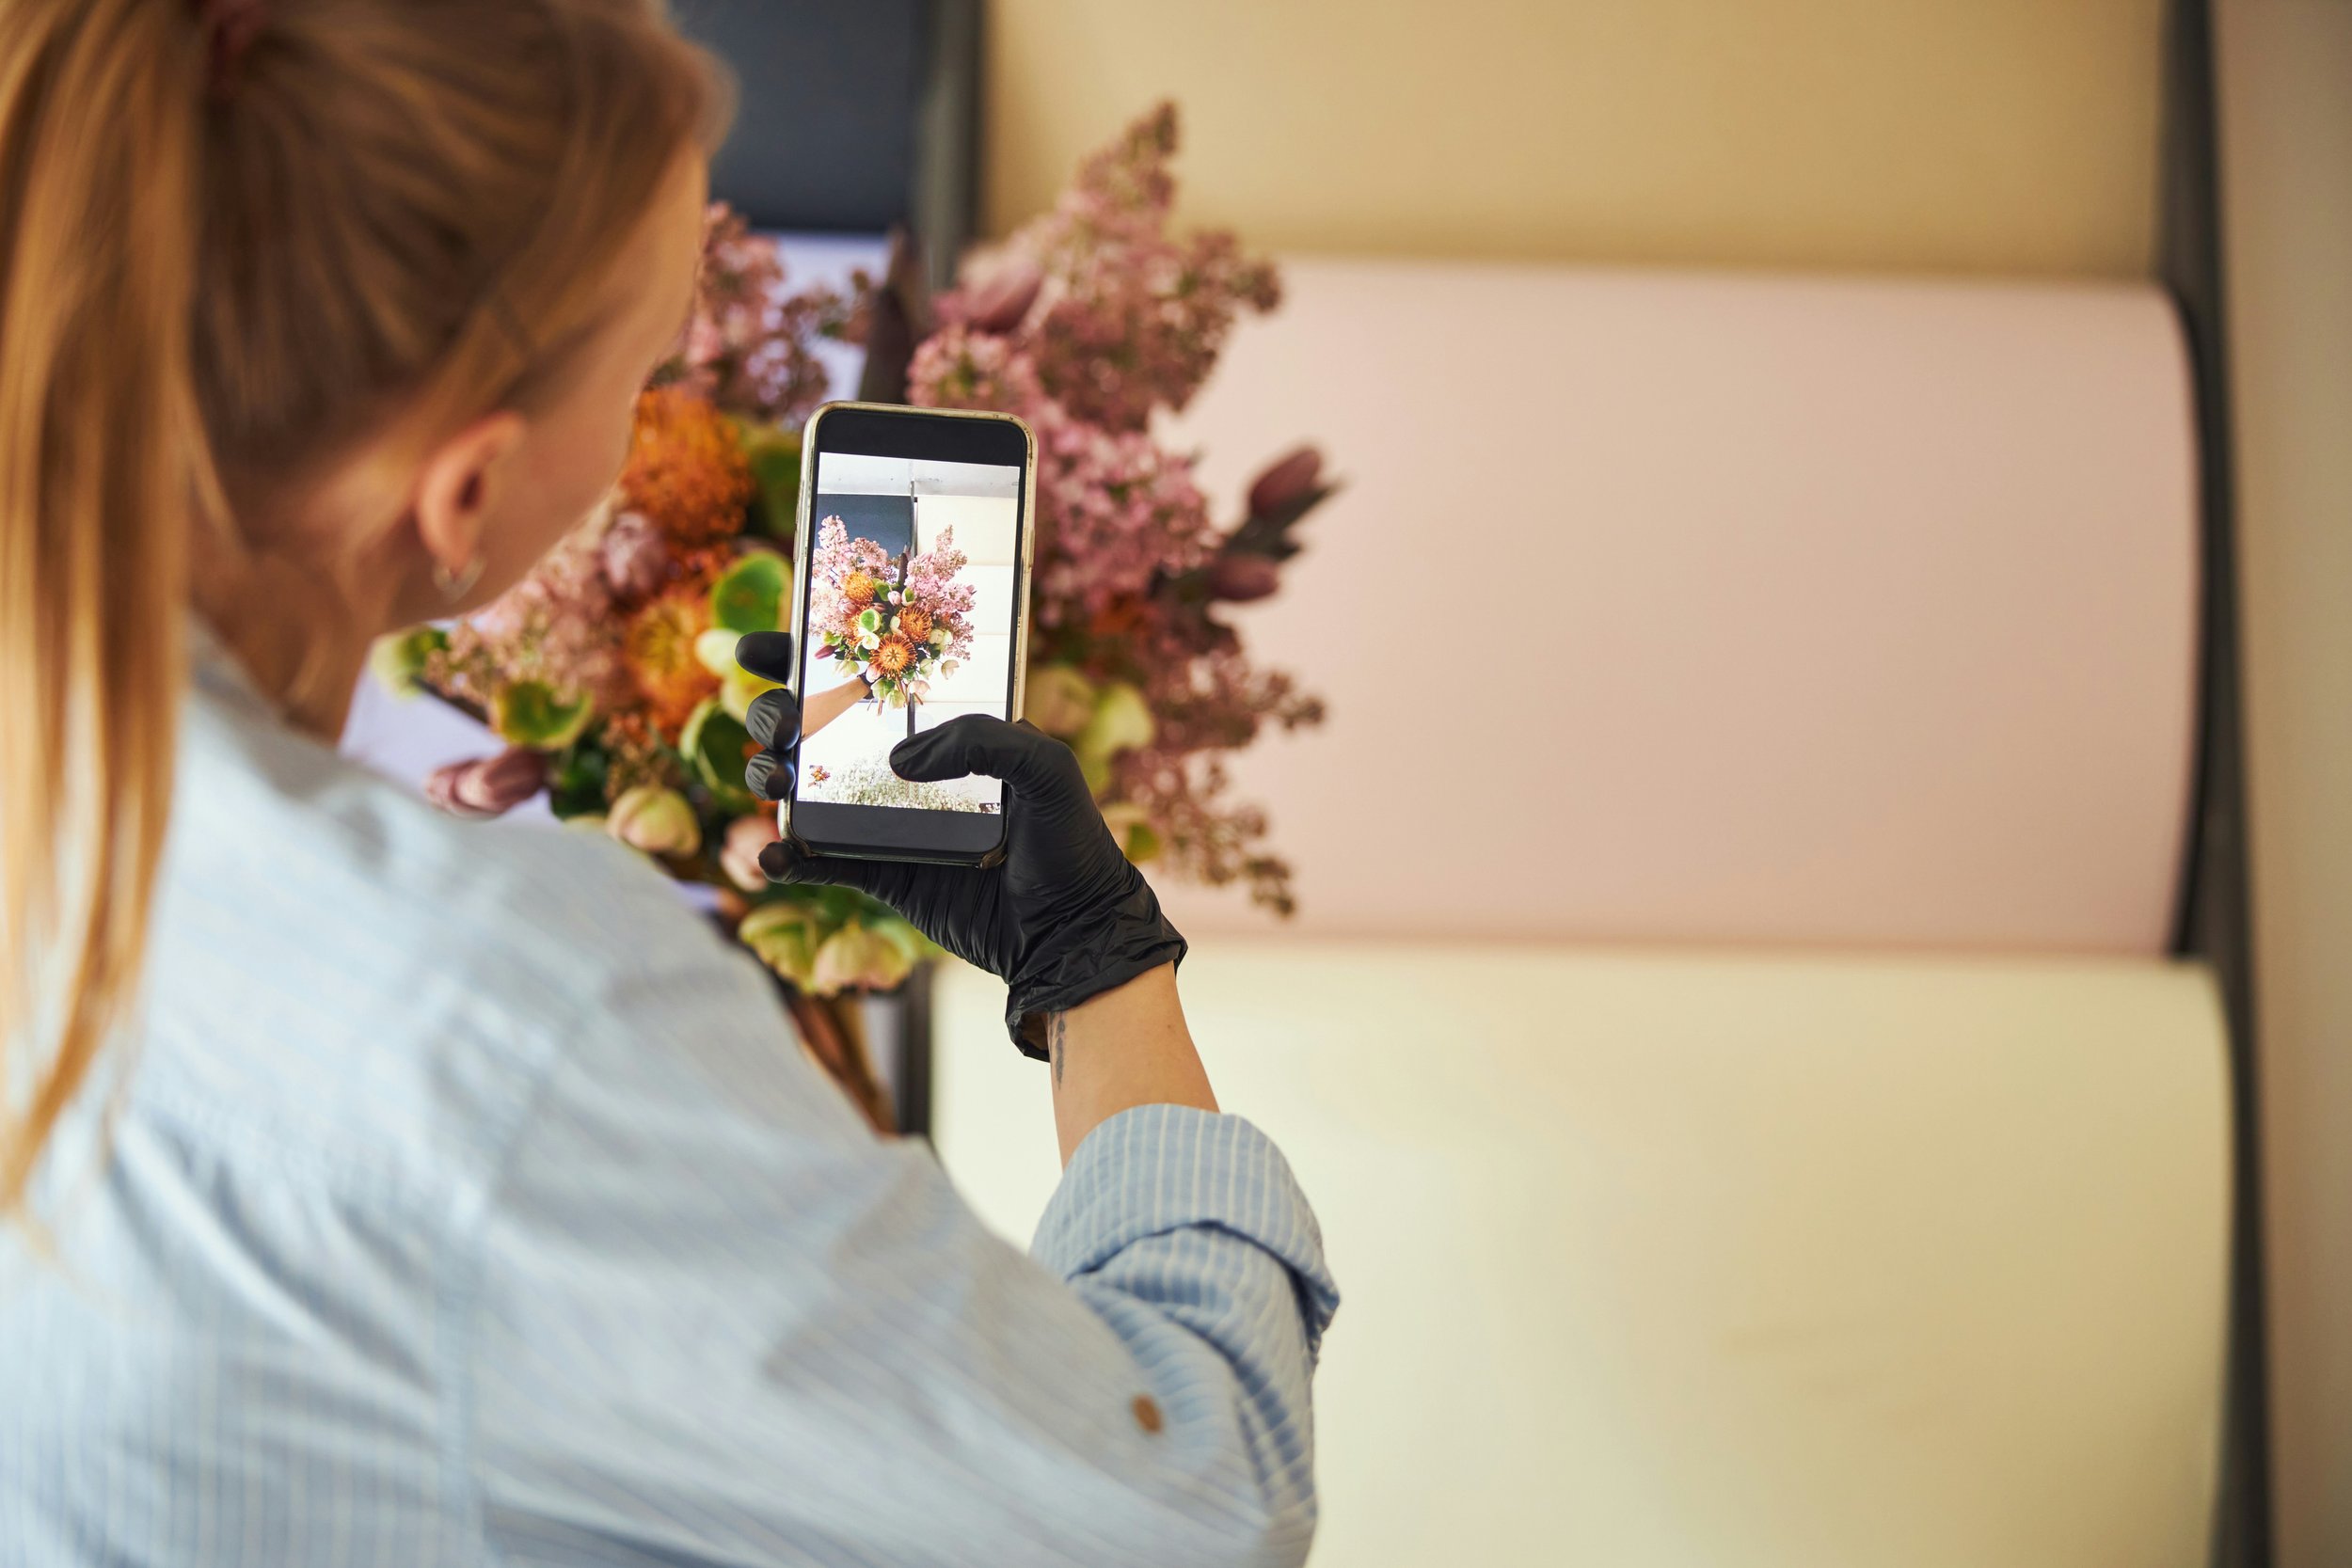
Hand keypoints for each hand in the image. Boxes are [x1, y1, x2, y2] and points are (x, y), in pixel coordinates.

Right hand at [734, 632, 1184, 1056]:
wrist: (1071, 931)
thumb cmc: (1072, 841)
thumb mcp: (1048, 769)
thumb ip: (986, 740)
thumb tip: (900, 759)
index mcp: (943, 725)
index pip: (869, 675)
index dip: (809, 654)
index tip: (766, 646)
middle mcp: (906, 766)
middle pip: (817, 725)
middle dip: (777, 714)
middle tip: (781, 722)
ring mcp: (887, 821)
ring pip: (805, 788)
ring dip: (769, 776)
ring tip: (773, 779)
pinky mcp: (883, 875)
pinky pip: (821, 861)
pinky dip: (789, 857)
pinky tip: (772, 856)